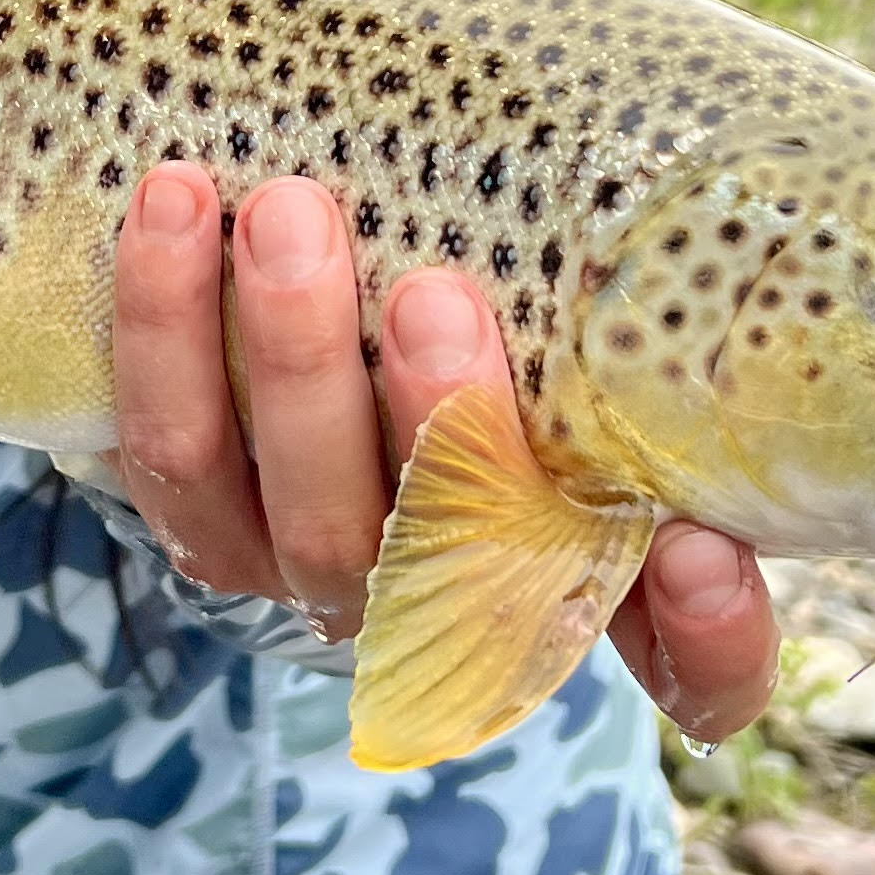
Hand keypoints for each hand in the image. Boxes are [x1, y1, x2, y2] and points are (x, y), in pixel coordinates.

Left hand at [111, 166, 779, 736]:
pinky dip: (162, 331)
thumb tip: (712, 317)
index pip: (694, 669)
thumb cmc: (520, 315)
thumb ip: (654, 335)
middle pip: (447, 560)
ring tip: (284, 211)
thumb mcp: (598, 327)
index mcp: (594, 571)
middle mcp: (455, 605)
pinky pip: (166, 449)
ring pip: (294, 509)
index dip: (705, 638)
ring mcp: (318, 566)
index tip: (698, 551)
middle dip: (438, 427)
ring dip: (285, 358)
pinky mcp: (200, 514)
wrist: (343, 301)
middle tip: (432, 291)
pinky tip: (172, 205)